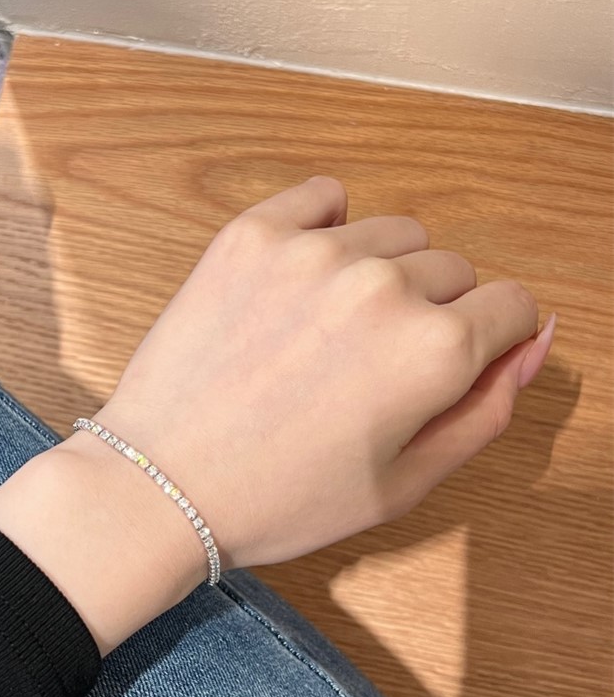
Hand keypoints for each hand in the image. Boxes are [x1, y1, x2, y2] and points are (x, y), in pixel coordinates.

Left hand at [0, 176, 554, 653]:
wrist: (162, 485)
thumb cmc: (278, 499)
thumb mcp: (403, 485)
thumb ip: (486, 410)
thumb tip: (534, 340)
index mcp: (434, 352)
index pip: (512, 305)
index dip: (488, 338)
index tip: (449, 361)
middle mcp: (383, 287)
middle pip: (451, 269)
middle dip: (430, 313)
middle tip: (368, 366)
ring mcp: (312, 252)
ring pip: (392, 234)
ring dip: (380, 272)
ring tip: (326, 331)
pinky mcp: (250, 235)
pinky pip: (322, 197)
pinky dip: (326, 225)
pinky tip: (303, 276)